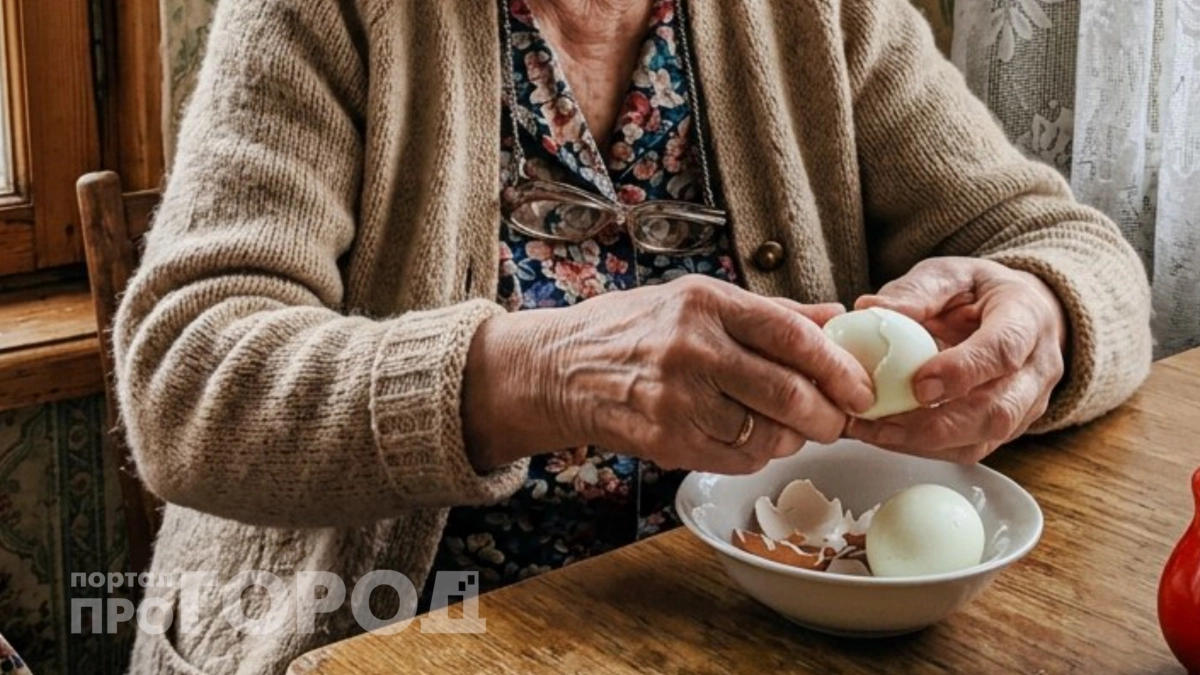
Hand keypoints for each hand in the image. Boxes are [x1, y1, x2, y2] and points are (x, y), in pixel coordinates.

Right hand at [464, 275, 874, 474]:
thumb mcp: (700, 300)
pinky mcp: (666, 441)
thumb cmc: (637, 329)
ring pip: (766, 435)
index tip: (861, 386)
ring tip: (791, 425)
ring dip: (793, 438)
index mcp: (706, 305)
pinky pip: (737, 458)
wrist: (563, 368)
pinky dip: (759, 453)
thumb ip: (772, 313)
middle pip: (786, 394)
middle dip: (828, 415)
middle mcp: (691, 350)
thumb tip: (838, 319)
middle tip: (840, 418)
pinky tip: (752, 436)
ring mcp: (676, 401)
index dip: (838, 367)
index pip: (792, 336)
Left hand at [845, 257, 1066, 462]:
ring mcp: (1028, 403)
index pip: (1004, 350)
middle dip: (938, 424)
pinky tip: (889, 437)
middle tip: (884, 422)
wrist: (1017, 314)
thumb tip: (872, 308)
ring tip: (876, 432)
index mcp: (1026, 318)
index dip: (963, 372)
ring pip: (985, 437)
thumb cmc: (980, 293)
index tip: (919, 384)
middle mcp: (1037, 367)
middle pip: (999, 409)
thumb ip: (918, 291)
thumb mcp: (951, 274)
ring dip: (926, 441)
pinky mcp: (1009, 427)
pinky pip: (971, 449)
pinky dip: (926, 448)